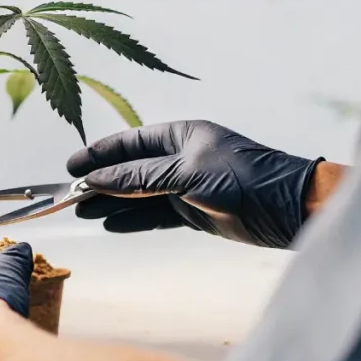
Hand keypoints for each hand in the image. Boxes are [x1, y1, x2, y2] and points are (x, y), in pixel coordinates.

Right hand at [67, 120, 324, 248]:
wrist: (289, 209)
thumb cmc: (243, 178)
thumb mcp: (186, 173)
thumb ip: (140, 177)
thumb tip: (97, 179)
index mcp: (181, 136)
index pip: (130, 143)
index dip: (99, 154)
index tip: (72, 167)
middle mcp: (181, 158)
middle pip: (130, 170)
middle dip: (101, 182)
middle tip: (70, 195)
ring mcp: (186, 186)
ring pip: (139, 194)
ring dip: (112, 203)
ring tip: (83, 212)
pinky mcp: (195, 212)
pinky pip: (154, 215)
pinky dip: (132, 220)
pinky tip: (111, 224)